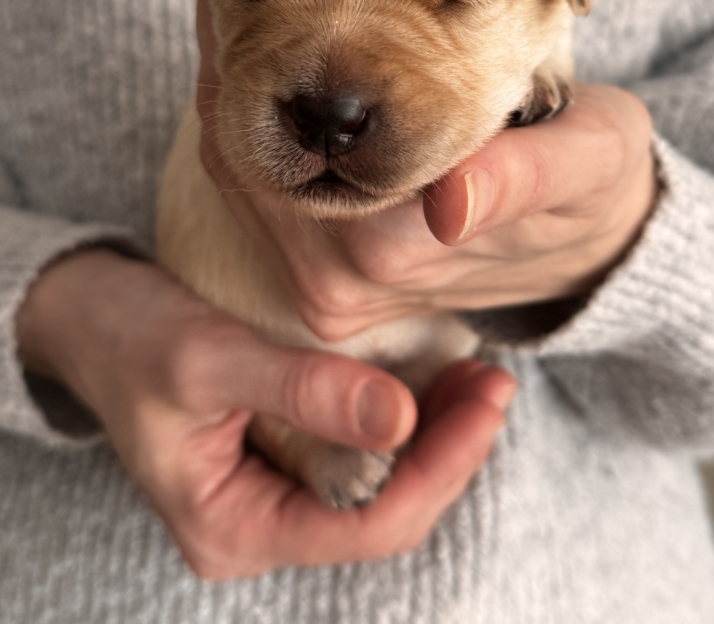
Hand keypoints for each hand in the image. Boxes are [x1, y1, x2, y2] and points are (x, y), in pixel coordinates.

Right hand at [15, 248, 513, 577]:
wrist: (88, 317)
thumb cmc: (132, 338)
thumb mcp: (210, 361)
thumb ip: (304, 392)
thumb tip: (400, 418)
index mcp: (235, 528)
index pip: (370, 525)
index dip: (442, 468)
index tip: (487, 400)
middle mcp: (262, 524)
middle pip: (387, 508)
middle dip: (450, 448)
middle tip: (495, 379)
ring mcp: (275, 491)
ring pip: (382, 482)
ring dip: (436, 431)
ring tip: (479, 374)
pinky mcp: (286, 452)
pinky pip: (362, 449)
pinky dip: (404, 415)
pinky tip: (435, 375)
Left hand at [197, 0, 656, 341]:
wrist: (590, 245)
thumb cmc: (594, 185)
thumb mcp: (586, 163)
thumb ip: (522, 181)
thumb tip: (450, 203)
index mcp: (396, 249)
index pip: (285, 137)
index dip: (256, 45)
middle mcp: (343, 282)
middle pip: (246, 151)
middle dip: (238, 51)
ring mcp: (325, 288)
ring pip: (240, 169)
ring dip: (235, 80)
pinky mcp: (323, 281)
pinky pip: (257, 191)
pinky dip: (247, 119)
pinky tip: (261, 55)